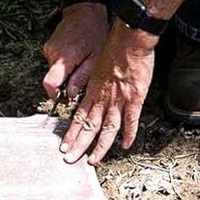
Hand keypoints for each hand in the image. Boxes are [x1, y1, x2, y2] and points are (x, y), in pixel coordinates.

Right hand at [42, 3, 109, 104]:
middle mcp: (52, 53)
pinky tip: (76, 55)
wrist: (84, 9)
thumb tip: (70, 94)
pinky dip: (64, 64)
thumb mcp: (95, 57)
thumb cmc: (93, 30)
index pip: (49, 84)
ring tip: (80, 61)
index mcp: (64, 57)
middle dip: (65, 82)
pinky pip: (54, 62)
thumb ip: (81, 77)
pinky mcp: (49, 46)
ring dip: (66, 72)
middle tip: (81, 74)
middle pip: (53, 79)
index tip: (64, 98)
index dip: (55, 95)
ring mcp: (49, 48)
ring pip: (54, 71)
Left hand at [60, 23, 156, 165]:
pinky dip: (128, 134)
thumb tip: (94, 92)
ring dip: (99, 146)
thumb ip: (97, 83)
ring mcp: (119, 99)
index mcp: (94, 90)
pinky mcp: (135, 97)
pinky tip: (125, 145)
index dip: (71, 133)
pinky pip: (131, 120)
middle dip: (79, 145)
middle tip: (70, 159)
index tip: (65, 145)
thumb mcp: (98, 66)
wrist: (129, 39)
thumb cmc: (115, 48)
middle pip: (89, 127)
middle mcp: (104, 98)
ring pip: (107, 129)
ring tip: (93, 160)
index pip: (79, 117)